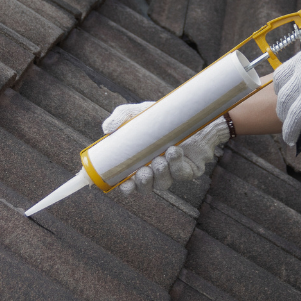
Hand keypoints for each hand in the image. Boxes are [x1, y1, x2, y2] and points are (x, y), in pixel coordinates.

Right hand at [100, 103, 230, 193]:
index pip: (131, 183)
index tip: (124, 186)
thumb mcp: (140, 113)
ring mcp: (173, 171)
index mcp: (141, 162)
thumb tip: (107, 130)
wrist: (193, 112)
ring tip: (159, 159)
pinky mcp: (190, 169)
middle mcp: (156, 171)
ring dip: (159, 174)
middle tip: (143, 172)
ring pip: (163, 183)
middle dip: (143, 183)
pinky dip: (176, 164)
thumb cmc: (164, 117)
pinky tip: (174, 151)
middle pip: (146, 188)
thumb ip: (121, 118)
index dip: (127, 188)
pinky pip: (182, 173)